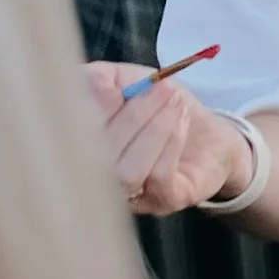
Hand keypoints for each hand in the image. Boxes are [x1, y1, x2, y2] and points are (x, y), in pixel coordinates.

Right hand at [85, 63, 253, 215]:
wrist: (208, 131)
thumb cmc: (159, 106)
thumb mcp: (127, 80)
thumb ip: (102, 77)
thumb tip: (96, 86)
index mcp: (79, 147)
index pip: (70, 140)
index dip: (91, 113)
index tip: (114, 85)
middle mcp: (96, 178)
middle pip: (98, 158)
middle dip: (131, 116)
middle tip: (159, 89)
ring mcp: (129, 195)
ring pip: (126, 172)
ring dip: (153, 130)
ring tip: (174, 102)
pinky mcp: (163, 201)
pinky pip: (158, 177)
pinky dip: (171, 141)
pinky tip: (181, 119)